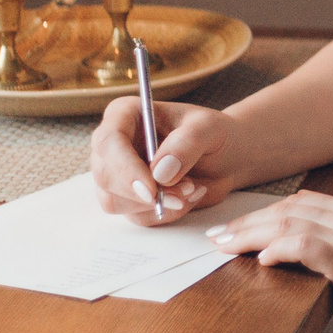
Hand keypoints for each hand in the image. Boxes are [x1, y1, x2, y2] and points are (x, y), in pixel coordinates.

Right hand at [90, 97, 242, 225]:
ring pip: (115, 201)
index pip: (108, 141)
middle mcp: (114, 145)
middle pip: (105, 177)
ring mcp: (117, 174)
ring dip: (157, 204)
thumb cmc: (215, 133)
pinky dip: (166, 213)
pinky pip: (136, 217)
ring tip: (192, 187)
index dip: (125, 168)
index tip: (151, 189)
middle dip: (145, 193)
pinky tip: (187, 197)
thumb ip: (187, 142)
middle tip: (187, 189)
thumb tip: (159, 172)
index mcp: (126, 115)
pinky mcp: (128, 198)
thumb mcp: (210, 128)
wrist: (227, 158)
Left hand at [205, 192, 332, 332]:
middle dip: (247, 222)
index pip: (300, 203)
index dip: (263, 213)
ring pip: (289, 224)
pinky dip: (279, 249)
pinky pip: (304, 246)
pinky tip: (262, 260)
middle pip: (288, 209)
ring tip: (226, 247)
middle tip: (217, 237)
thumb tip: (301, 246)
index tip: (235, 229)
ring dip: (252, 234)